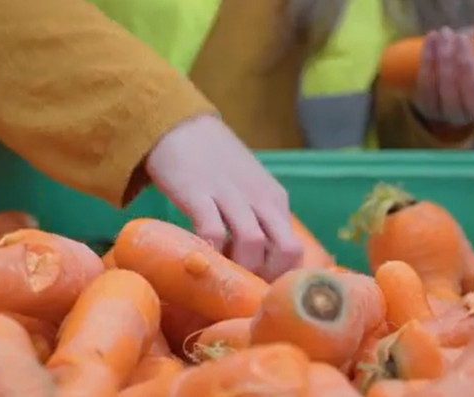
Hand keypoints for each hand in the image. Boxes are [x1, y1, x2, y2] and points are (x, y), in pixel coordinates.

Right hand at [145, 114, 302, 280]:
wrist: (179, 127)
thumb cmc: (214, 161)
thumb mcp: (248, 186)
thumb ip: (258, 216)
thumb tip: (258, 260)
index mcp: (275, 199)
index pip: (294, 249)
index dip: (279, 275)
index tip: (257, 285)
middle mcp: (260, 198)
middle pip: (285, 250)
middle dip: (266, 276)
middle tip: (242, 284)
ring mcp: (231, 195)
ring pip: (253, 244)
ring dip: (239, 268)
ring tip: (220, 272)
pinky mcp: (199, 194)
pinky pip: (213, 233)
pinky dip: (210, 251)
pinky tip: (200, 255)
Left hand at [412, 16, 473, 126]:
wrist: (450, 60)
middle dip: (466, 69)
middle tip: (461, 39)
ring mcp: (453, 115)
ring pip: (449, 96)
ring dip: (444, 62)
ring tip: (445, 35)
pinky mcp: (430, 109)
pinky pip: (427, 88)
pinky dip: (428, 62)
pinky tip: (431, 41)